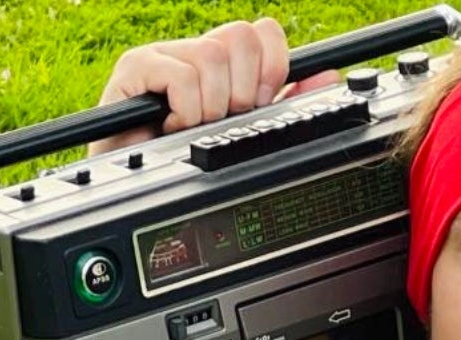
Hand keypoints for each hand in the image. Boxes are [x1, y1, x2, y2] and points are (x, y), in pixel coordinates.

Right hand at [96, 17, 339, 151]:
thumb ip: (285, 106)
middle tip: (222, 120)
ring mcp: (165, 55)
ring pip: (212, 57)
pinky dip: (185, 109)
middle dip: (242, 91)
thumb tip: (327, 78)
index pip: (263, 32)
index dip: (271, 68)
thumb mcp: (245, 133)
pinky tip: (171, 126)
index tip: (261, 102)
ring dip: (209, 107)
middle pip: (240, 36)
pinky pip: (181, 75)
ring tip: (192, 128)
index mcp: (224, 63)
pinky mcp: (136, 66)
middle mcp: (196, 51)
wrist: (133, 187)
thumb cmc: (184, 161)